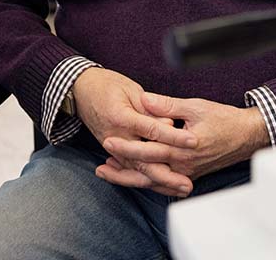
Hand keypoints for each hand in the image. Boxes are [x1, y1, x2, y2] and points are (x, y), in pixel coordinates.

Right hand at [73, 69, 197, 196]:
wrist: (81, 91)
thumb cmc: (108, 85)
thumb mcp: (131, 90)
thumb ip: (150, 108)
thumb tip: (169, 123)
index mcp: (122, 116)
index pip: (152, 130)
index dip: (173, 136)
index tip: (193, 141)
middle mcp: (116, 136)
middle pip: (144, 160)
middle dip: (167, 175)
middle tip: (187, 183)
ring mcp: (114, 148)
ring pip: (138, 171)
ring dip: (160, 183)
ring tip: (181, 189)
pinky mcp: (115, 153)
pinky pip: (131, 171)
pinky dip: (147, 180)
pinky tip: (164, 188)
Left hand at [96, 93, 269, 196]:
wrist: (247, 136)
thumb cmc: (224, 119)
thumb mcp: (195, 106)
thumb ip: (167, 105)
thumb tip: (145, 99)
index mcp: (182, 148)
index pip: (148, 149)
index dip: (127, 146)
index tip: (109, 140)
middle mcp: (183, 165)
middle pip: (146, 171)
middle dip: (122, 168)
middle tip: (101, 164)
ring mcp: (186, 173)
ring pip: (152, 182)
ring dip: (130, 178)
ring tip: (109, 172)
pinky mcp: (189, 175)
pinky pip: (164, 184)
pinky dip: (146, 181)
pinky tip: (134, 177)